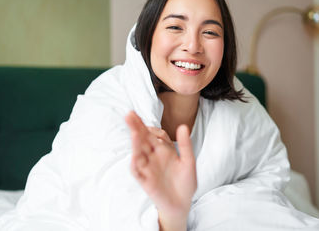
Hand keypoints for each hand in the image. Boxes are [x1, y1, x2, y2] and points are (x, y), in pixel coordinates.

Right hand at [125, 111, 196, 225]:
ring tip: (134, 131)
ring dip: (135, 142)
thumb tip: (183, 126)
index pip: (154, 134)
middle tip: (130, 114)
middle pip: (143, 139)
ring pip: (139, 151)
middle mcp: (153, 156)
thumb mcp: (189, 162)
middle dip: (136, 127)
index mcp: (164, 150)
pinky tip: (135, 154)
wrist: (182, 204)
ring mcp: (148, 167)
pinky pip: (137, 170)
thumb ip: (186, 145)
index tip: (149, 121)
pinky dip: (135, 162)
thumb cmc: (185, 183)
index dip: (151, 127)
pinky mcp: (145, 180)